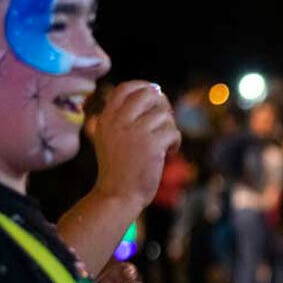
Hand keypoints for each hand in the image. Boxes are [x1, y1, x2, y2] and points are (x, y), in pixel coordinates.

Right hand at [92, 81, 181, 209]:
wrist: (117, 195)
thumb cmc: (118, 168)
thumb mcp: (110, 137)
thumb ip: (124, 116)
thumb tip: (154, 90)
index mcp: (107, 117)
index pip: (126, 87)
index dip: (145, 87)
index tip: (155, 98)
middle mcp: (118, 121)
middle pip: (149, 94)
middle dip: (162, 104)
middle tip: (164, 121)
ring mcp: (134, 132)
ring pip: (164, 114)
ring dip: (169, 128)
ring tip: (164, 143)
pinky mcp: (151, 144)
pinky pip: (173, 131)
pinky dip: (176, 142)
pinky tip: (169, 152)